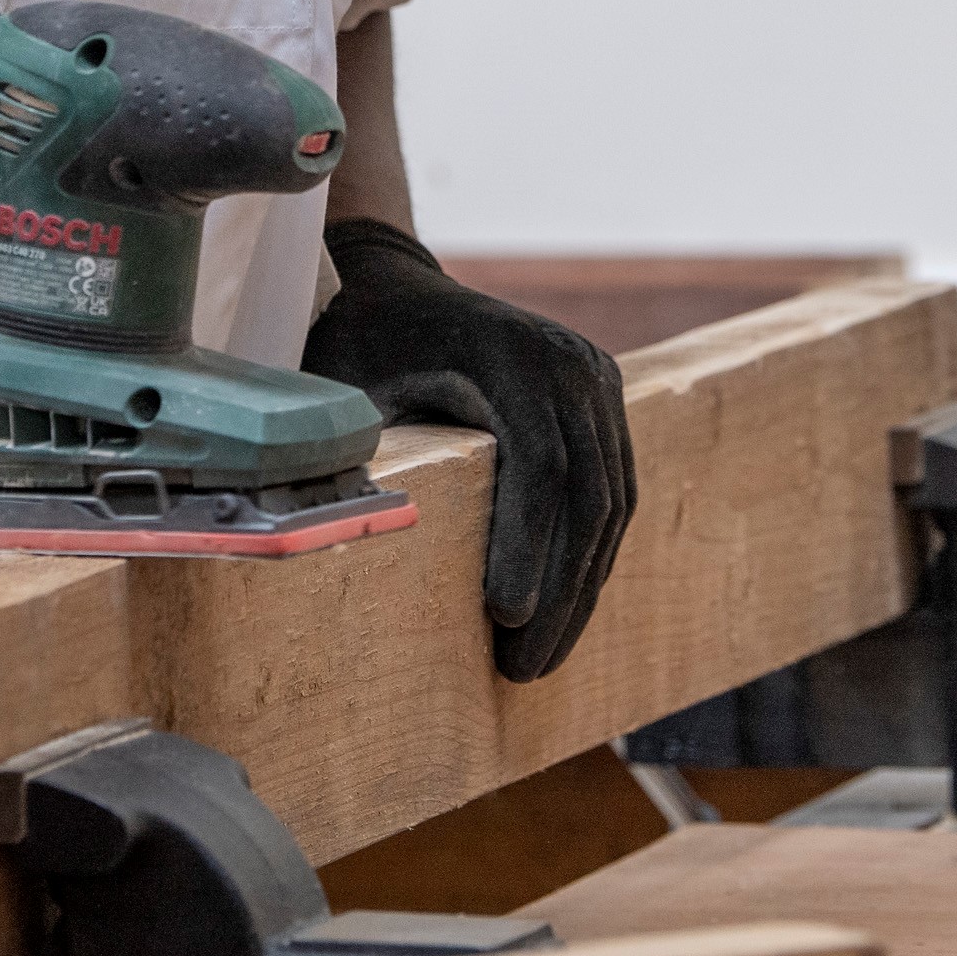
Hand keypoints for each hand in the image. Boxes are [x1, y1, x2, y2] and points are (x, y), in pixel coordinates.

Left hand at [303, 218, 636, 680]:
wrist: (394, 288)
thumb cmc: (359, 346)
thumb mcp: (348, 393)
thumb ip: (357, 458)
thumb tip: (349, 545)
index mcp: (510, 354)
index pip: (540, 464)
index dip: (529, 546)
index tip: (506, 618)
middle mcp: (569, 362)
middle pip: (587, 493)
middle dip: (561, 591)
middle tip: (525, 667)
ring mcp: (595, 378)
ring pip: (608, 500)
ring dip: (580, 586)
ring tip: (542, 657)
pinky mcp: (601, 400)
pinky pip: (609, 488)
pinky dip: (587, 554)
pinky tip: (560, 610)